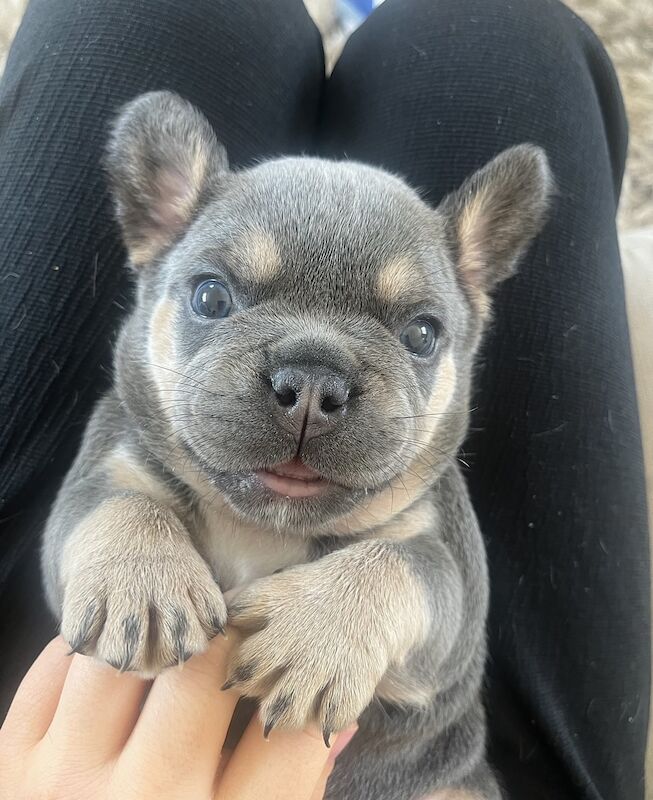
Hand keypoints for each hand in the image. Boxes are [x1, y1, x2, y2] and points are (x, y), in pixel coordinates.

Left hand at [0, 634, 355, 799]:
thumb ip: (295, 794)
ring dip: (157, 639)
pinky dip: (91, 649)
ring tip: (172, 648)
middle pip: (206, 670)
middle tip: (235, 644)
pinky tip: (115, 663)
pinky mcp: (10, 767)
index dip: (303, 691)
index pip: (288, 732)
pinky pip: (54, 668)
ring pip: (127, 652)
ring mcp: (65, 783)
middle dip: (232, 644)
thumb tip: (338, 724)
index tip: (297, 676)